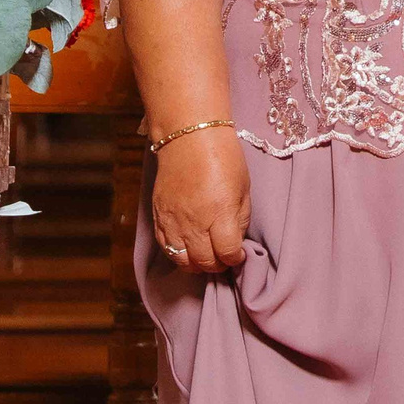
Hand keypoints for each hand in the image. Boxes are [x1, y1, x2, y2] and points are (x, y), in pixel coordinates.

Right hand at [150, 126, 249, 272]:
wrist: (189, 138)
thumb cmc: (224, 158)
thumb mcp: (244, 187)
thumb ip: (241, 218)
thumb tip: (236, 241)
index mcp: (220, 213)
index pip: (227, 252)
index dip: (236, 258)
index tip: (239, 255)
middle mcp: (195, 222)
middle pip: (205, 261)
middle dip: (218, 265)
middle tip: (224, 258)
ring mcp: (173, 221)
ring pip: (182, 260)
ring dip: (197, 264)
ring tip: (206, 257)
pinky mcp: (158, 217)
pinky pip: (165, 248)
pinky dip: (177, 254)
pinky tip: (188, 249)